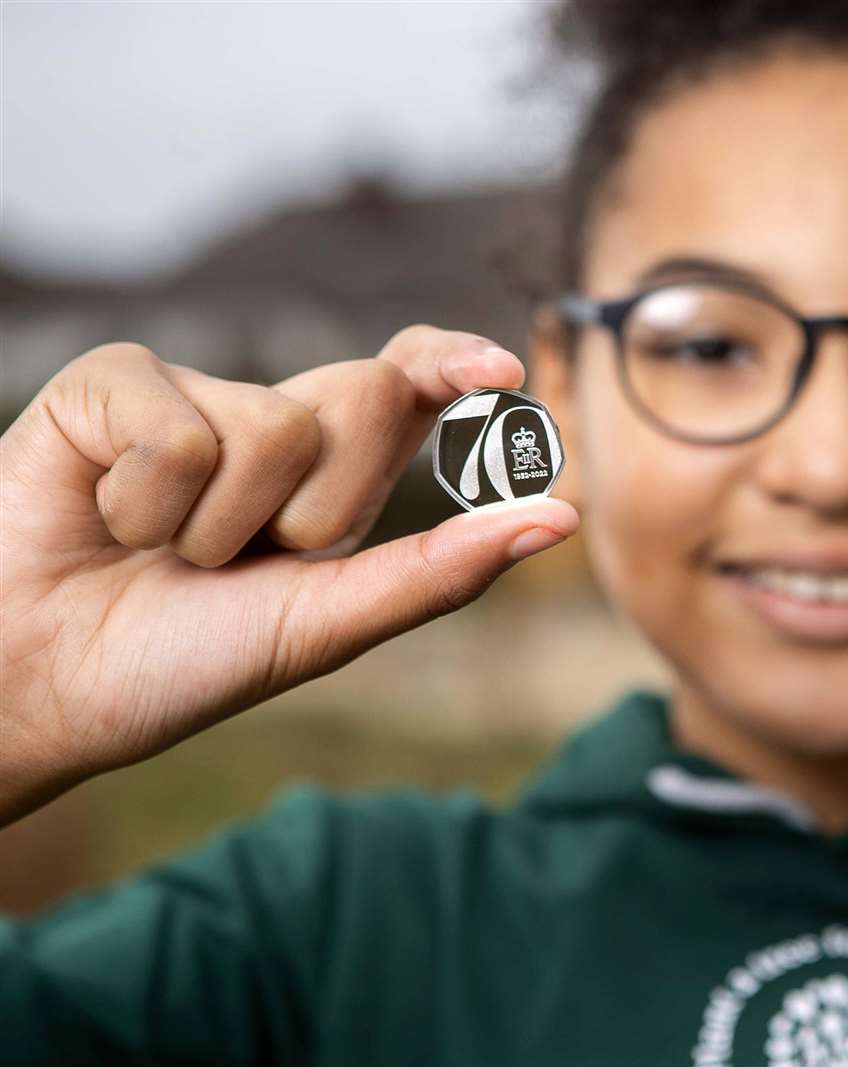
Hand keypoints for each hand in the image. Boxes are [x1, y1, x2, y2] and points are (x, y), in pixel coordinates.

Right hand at [0, 326, 577, 818]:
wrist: (34, 687)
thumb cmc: (176, 663)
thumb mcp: (322, 624)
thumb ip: (438, 569)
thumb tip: (561, 519)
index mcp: (328, 473)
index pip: (408, 384)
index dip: (453, 363)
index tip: (501, 370)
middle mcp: (271, 420)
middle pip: (369, 394)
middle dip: (323, 505)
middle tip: (244, 562)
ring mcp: (191, 393)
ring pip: (274, 426)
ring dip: (219, 527)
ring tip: (159, 554)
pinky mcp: (109, 384)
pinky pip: (180, 427)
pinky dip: (144, 504)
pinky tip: (101, 520)